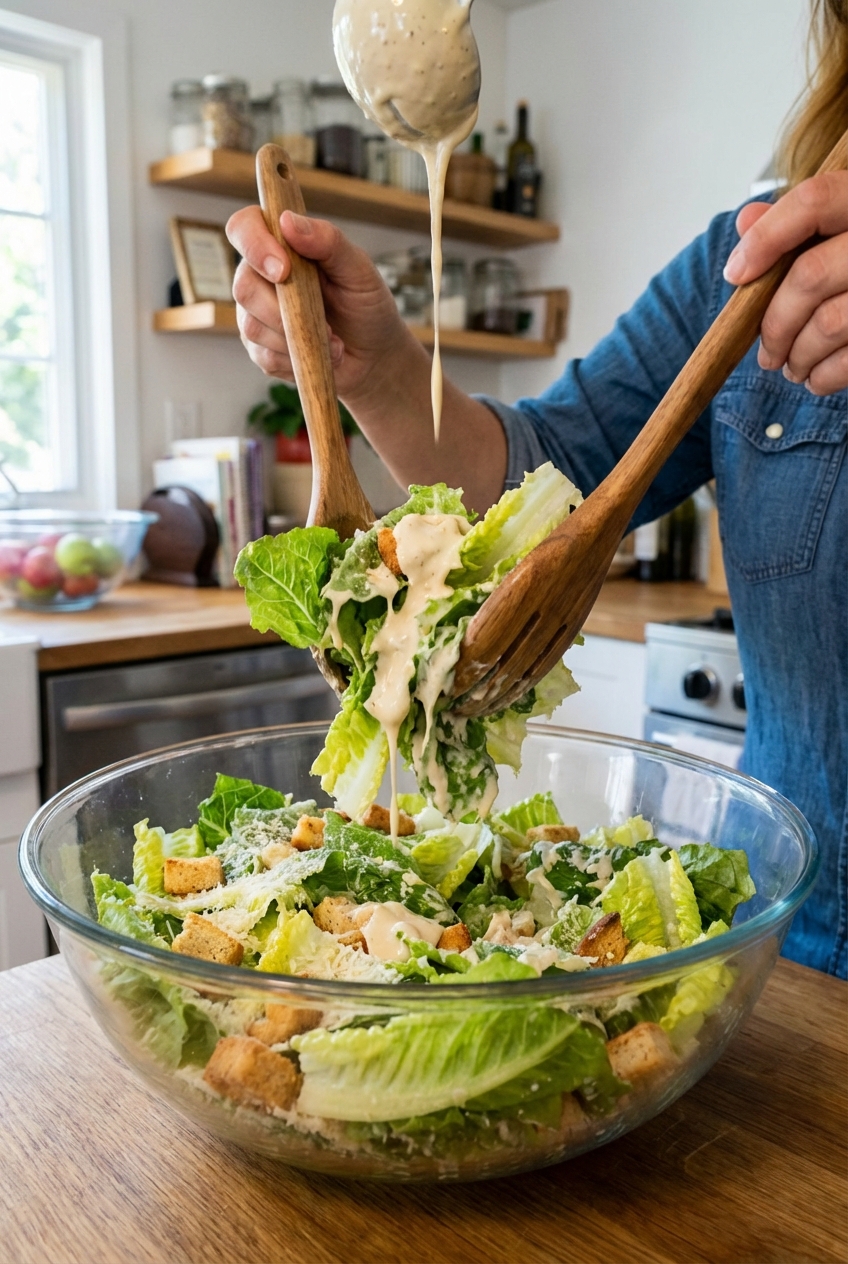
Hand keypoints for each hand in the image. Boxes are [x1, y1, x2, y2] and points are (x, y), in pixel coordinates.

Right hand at [225, 207, 416, 403]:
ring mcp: (257, 314)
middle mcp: (261, 276)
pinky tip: (320, 355)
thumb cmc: (366, 304)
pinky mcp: (261, 349)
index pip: (244, 228)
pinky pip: (264, 355)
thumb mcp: (358, 269)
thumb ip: (328, 241)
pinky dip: (296, 359)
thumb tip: (288, 222)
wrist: (374, 354)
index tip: (284, 270)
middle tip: (324, 323)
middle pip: (244, 285)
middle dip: (281, 309)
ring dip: (296, 337)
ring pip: (251, 326)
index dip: (254, 245)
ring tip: (332, 341)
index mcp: (281, 245)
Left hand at [723, 170, 847, 395]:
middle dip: (775, 323)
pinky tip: (817, 376)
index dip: (765, 238)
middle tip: (767, 350)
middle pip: (810, 275)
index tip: (735, 274)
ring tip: (791, 365)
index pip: (813, 203)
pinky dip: (824, 376)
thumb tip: (746, 220)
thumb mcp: (838, 228)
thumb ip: (797, 224)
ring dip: (797, 356)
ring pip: (828, 324)